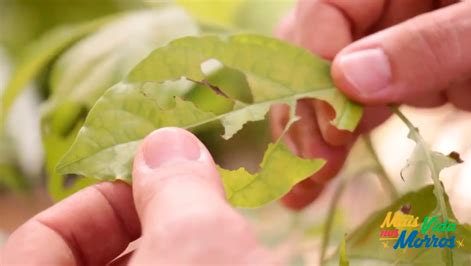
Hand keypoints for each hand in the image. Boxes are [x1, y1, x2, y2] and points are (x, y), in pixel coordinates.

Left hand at [1, 128, 271, 264]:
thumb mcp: (198, 244)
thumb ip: (173, 184)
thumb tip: (166, 144)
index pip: (38, 247)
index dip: (90, 203)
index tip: (147, 181)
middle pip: (97, 260)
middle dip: (144, 215)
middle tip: (191, 189)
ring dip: (177, 238)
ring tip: (219, 215)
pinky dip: (197, 261)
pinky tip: (233, 247)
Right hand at [272, 0, 470, 208]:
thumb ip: (431, 43)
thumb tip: (349, 77)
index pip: (326, 7)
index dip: (315, 63)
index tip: (326, 125)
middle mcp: (386, 7)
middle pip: (319, 49)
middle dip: (308, 107)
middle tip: (306, 165)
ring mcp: (396, 42)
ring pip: (335, 82)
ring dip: (317, 133)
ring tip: (306, 182)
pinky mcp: (411, 73)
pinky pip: (363, 101)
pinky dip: (343, 137)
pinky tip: (323, 169)